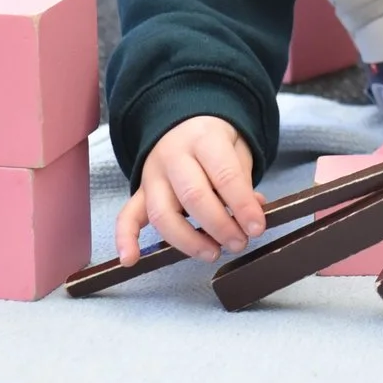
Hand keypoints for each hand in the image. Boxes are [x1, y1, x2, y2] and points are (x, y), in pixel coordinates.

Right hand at [113, 115, 265, 265]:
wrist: (182, 122)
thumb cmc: (214, 141)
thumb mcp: (237, 149)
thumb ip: (243, 180)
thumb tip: (255, 212)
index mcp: (203, 139)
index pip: (224, 175)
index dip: (243, 205)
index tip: (257, 227)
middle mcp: (174, 156)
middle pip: (193, 196)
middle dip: (220, 226)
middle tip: (240, 242)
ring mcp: (152, 176)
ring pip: (162, 214)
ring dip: (188, 241)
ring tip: (213, 253)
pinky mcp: (139, 192)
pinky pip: (126, 216)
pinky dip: (125, 240)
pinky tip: (130, 260)